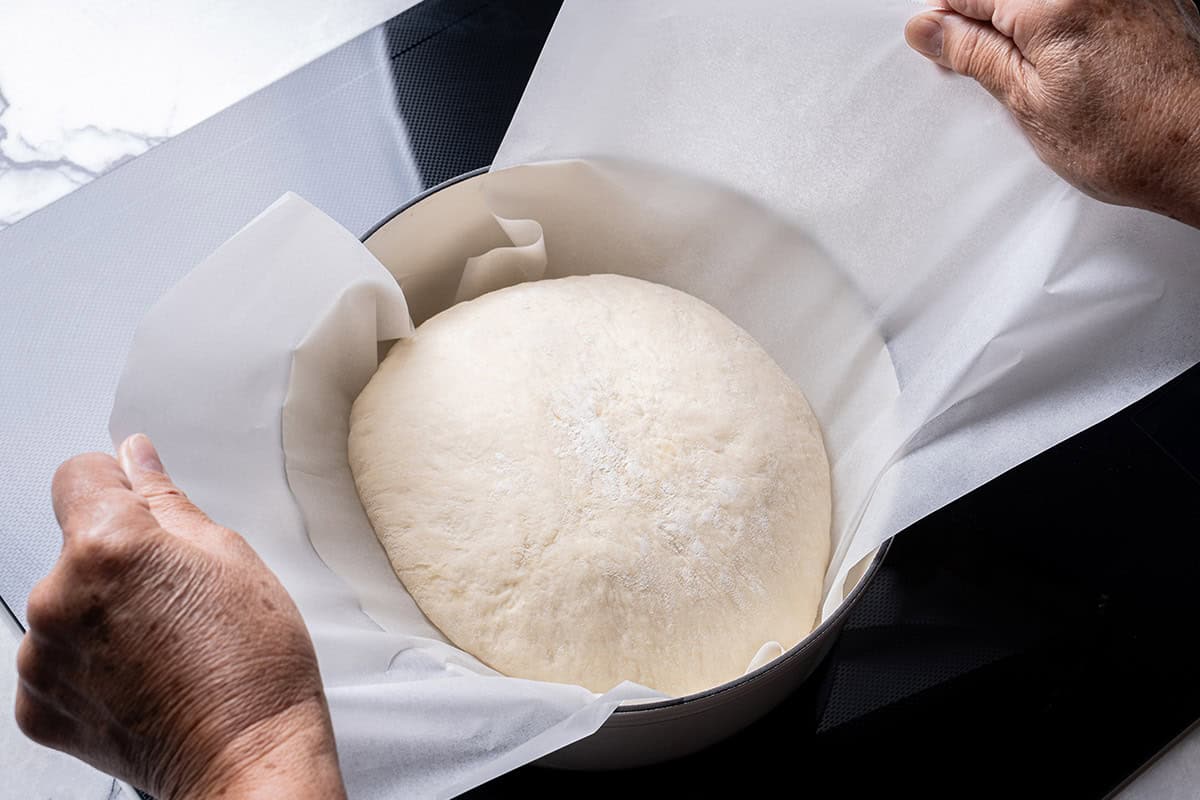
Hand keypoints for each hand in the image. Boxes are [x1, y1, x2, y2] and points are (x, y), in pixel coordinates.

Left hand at [16, 434, 345, 799]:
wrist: (248, 754)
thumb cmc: (254, 664)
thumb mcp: (230, 556)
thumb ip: (167, 501)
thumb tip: (136, 459)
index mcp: (107, 546)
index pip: (76, 474)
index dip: (116, 485)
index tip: (141, 508)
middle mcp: (58, 598)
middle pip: (76, 547)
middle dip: (119, 560)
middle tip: (179, 597)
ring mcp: (41, 657)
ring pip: (66, 605)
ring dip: (102, 613)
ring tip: (165, 642)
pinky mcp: (37, 706)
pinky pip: (57, 659)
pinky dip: (90, 664)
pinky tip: (141, 675)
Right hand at [905, 0, 1199, 227]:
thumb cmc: (1128, 140)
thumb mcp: (1027, 102)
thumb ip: (974, 54)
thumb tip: (929, 29)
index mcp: (1052, 0)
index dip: (946, 18)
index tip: (940, 42)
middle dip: (986, 21)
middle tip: (994, 67)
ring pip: (1041, 1)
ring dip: (1026, 26)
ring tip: (1042, 70)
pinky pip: (1082, 3)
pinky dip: (1068, 24)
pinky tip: (1078, 63)